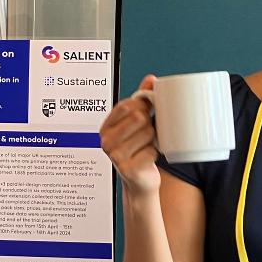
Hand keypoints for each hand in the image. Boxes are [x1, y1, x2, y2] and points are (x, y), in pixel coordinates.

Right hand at [100, 75, 160, 195]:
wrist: (139, 182)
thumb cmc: (137, 151)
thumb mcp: (136, 124)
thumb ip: (141, 100)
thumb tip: (151, 79)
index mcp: (106, 127)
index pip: (127, 105)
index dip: (142, 106)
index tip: (147, 113)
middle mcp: (106, 141)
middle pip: (139, 117)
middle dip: (149, 124)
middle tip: (147, 135)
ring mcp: (115, 156)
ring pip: (148, 134)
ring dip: (154, 140)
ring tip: (147, 147)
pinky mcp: (128, 168)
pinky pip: (152, 151)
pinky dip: (155, 154)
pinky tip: (148, 159)